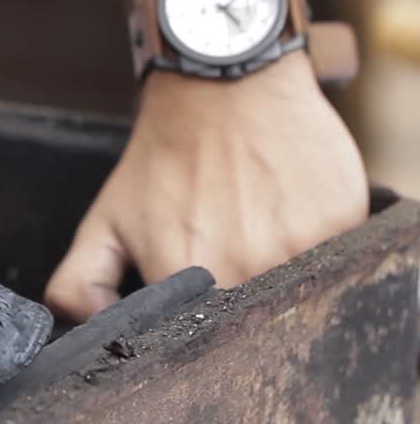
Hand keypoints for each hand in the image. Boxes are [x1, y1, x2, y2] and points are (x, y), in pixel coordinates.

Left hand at [44, 52, 368, 321]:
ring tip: (256, 227)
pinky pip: (339, 257)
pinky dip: (318, 243)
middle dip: (242, 297)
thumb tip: (86, 330)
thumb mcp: (104, 222)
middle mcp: (247, 270)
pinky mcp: (342, 220)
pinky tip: (290, 209)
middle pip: (256, 319)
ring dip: (281, 270)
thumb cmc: (163, 157)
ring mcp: (301, 246)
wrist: (223, 85)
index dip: (203, 323)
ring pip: (300, 291)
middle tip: (229, 248)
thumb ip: (81, 284)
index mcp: (187, 280)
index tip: (201, 293)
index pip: (205, 339)